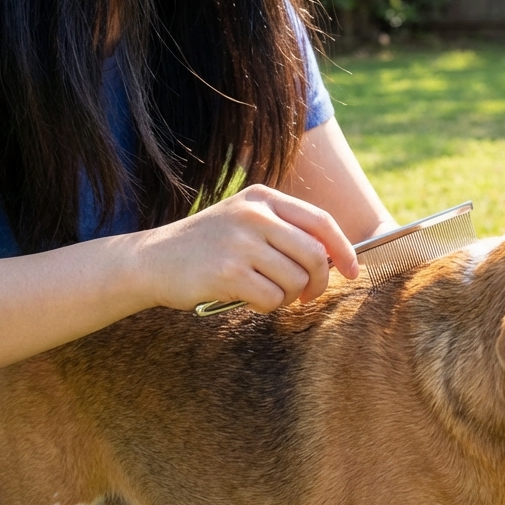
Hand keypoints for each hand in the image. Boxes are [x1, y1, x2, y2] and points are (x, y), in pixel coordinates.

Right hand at [133, 185, 359, 312]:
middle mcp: (253, 215)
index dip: (343, 249)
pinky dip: (266, 307)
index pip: (321, 221)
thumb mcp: (245, 220)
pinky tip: (247, 299)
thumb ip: (285, 230)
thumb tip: (334, 257)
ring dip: (287, 297)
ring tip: (266, 293)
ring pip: (295, 281)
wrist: (152, 260)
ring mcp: (240, 242)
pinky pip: (271, 299)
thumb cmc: (207, 246)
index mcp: (263, 197)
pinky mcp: (227, 273)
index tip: (352, 271)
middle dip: (318, 282)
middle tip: (307, 296)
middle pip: (314, 254)